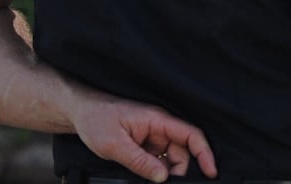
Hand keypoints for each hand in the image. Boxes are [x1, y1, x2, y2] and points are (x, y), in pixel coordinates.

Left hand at [68, 93, 217, 182]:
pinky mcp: (144, 143)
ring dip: (164, 172)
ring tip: (147, 179)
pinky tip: (144, 176)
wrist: (80, 113)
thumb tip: (162, 178)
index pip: (191, 135)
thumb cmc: (96, 119)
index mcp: (158, 120)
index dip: (205, 153)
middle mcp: (159, 127)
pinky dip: (154, 170)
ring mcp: (152, 135)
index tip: (211, 172)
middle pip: (182, 151)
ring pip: (169, 157)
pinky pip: (156, 159)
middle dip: (179, 170)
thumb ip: (140, 162)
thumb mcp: (114, 144)